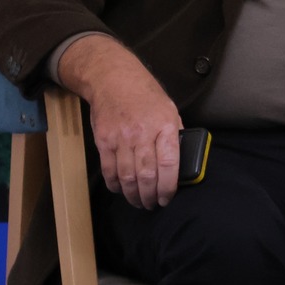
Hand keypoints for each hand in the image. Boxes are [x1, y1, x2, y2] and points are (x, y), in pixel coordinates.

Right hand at [57, 35, 182, 208]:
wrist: (114, 79)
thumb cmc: (146, 96)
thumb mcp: (170, 111)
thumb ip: (174, 136)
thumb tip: (181, 163)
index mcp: (164, 126)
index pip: (169, 164)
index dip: (168, 186)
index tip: (168, 198)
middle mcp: (142, 133)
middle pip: (146, 175)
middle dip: (150, 196)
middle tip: (153, 205)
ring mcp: (120, 138)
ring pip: (127, 177)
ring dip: (133, 195)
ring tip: (139, 202)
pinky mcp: (103, 141)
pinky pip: (109, 170)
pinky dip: (115, 185)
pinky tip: (121, 190)